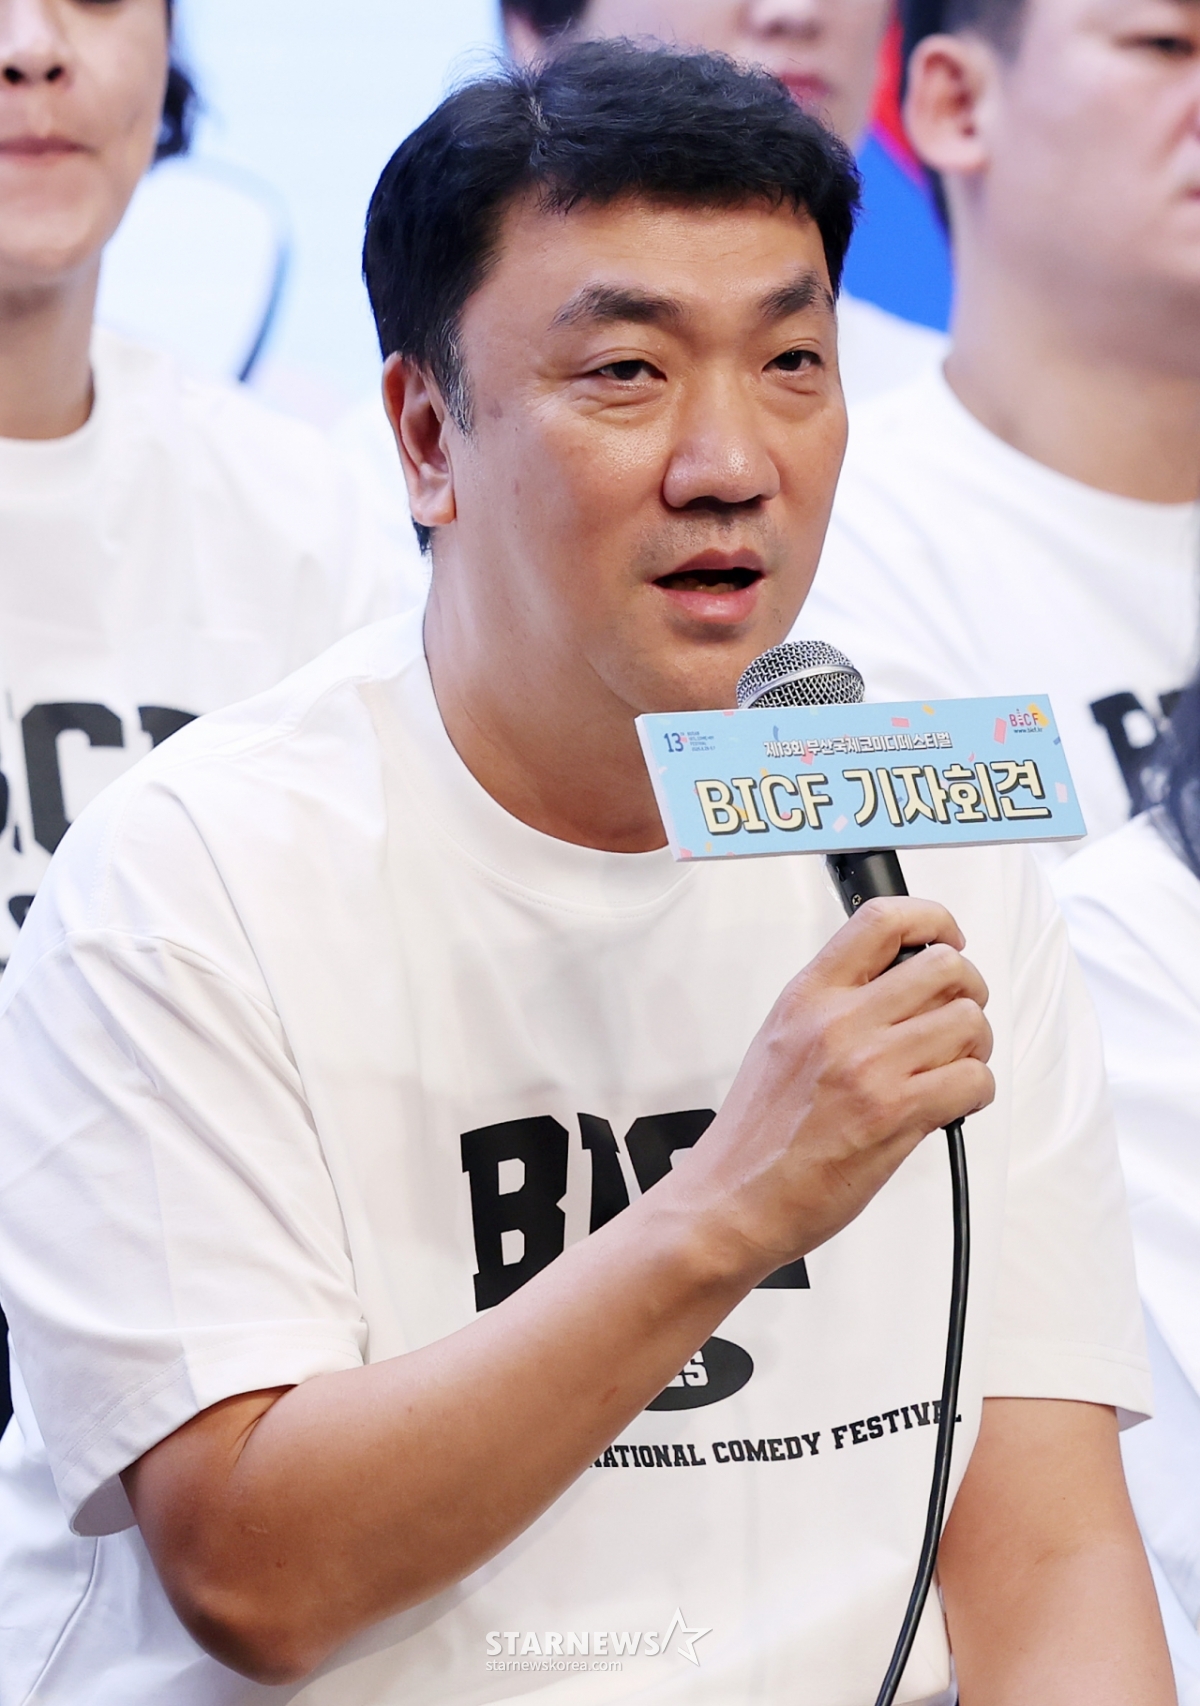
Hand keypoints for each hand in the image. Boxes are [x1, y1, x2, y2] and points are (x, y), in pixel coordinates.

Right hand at [672, 896, 992, 1280]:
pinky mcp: (895, 1113)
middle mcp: (839, 1021)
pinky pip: (974, 1080)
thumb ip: (833, 1004)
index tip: (946, 937)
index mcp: (808, 995)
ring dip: (975, 1046)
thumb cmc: (756, 1133)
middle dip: (968, 991)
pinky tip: (950, 1102)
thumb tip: (897, 987)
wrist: (733, 1197)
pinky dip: (976, 1091)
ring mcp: (869, 1066)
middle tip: (957, 1015)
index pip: (882, 920)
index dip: (933, 919)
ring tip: (952, 1066)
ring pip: (969, 1022)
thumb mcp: (780, 1039)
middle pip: (945, 967)